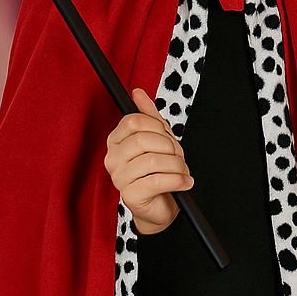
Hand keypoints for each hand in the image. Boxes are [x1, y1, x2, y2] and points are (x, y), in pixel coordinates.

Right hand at [104, 89, 193, 234]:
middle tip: (177, 157)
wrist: (163, 203)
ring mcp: (118, 178)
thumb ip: (148, 115)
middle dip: (169, 147)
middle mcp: (112, 159)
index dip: (157, 127)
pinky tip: (184, 183)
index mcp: (116, 141)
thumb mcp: (158, 137)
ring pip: (153, 160)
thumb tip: (137, 92)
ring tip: (181, 171)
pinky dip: (177, 180)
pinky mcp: (129, 196)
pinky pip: (157, 181)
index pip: (134, 121)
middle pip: (143, 139)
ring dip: (176, 165)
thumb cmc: (160, 169)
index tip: (167, 138)